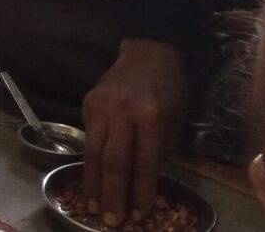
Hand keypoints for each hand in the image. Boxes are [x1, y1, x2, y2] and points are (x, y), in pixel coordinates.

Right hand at [82, 38, 190, 225]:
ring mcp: (102, 106)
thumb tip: (147, 184)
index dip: (141, 192)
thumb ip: (162, 149)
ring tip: (93, 207)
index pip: (145, 163)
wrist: (148, 50)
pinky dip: (89, 163)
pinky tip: (90, 181)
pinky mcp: (88, 103)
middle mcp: (124, 111)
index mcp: (152, 116)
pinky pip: (88, 139)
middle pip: (115, 162)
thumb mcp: (176, 118)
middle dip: (113, 195)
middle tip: (111, 221)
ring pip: (94, 153)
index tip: (138, 214)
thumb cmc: (170, 87)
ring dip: (94, 184)